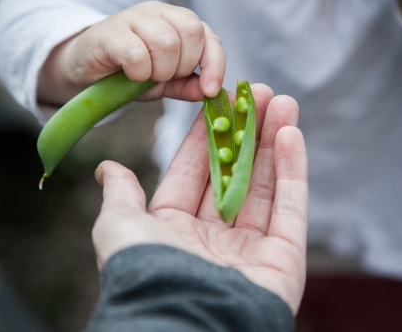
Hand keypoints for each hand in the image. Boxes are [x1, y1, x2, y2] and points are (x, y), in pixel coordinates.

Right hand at [37, 1, 224, 104]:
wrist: (88, 70)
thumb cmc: (129, 72)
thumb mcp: (164, 82)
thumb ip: (187, 85)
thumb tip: (212, 94)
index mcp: (177, 21)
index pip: (208, 36)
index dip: (215, 65)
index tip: (210, 91)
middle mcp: (158, 13)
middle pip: (192, 34)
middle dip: (183, 66)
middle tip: (163, 76)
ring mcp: (133, 18)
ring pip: (167, 42)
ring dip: (160, 71)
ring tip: (145, 76)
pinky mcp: (110, 33)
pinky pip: (137, 54)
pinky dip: (138, 72)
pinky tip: (130, 74)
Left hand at [92, 84, 307, 313]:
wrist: (182, 323)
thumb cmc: (145, 273)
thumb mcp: (119, 227)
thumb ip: (121, 195)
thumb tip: (108, 168)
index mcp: (175, 229)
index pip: (195, 171)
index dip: (206, 136)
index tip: (216, 103)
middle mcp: (213, 238)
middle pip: (234, 173)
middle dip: (247, 132)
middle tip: (258, 93)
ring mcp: (250, 248)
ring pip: (265, 184)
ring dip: (275, 141)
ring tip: (283, 102)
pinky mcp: (284, 259)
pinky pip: (290, 208)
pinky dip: (293, 171)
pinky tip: (292, 133)